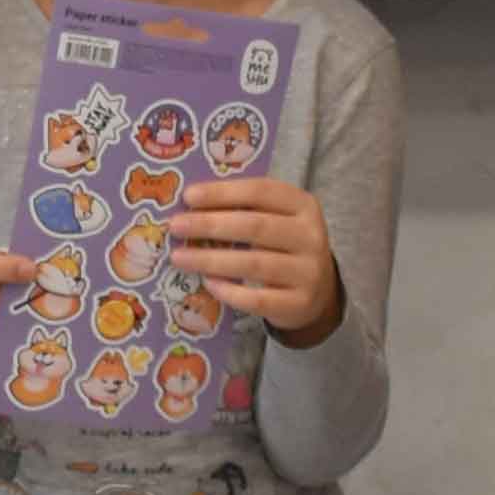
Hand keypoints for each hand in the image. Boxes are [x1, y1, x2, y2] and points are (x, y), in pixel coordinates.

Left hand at [162, 175, 343, 343]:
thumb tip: (189, 207)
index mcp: (303, 205)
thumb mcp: (275, 219)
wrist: (318, 290)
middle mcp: (310, 236)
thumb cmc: (283, 246)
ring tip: (179, 257)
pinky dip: (230, 291)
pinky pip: (258, 299)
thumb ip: (244, 209)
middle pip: (255, 226)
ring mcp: (308, 272)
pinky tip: (208, 284)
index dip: (223, 192)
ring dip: (211, 260)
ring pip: (254, 263)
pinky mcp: (299, 303)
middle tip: (176, 226)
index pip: (261, 192)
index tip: (188, 196)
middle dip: (210, 225)